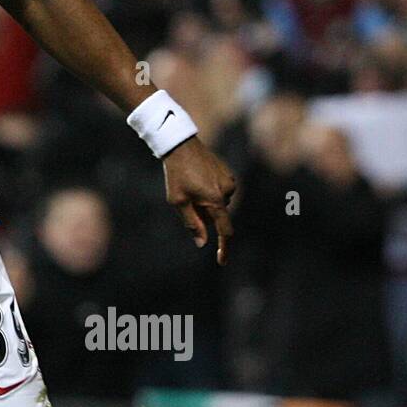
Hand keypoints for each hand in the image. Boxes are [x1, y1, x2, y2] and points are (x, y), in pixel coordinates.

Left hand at [162, 137, 236, 264]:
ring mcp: (230, 182)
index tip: (222, 261)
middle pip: (217, 216)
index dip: (223, 247)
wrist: (181, 146)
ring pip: (218, 204)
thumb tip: (202, 243)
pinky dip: (210, 193)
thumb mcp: (178, 201)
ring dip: (206, 203)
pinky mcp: (228, 174)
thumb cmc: (177, 174)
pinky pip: (220, 192)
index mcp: (216, 200)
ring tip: (189, 186)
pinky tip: (197, 180)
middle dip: (204, 215)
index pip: (224, 230)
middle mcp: (228, 191)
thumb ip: (192, 223)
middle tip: (186, 200)